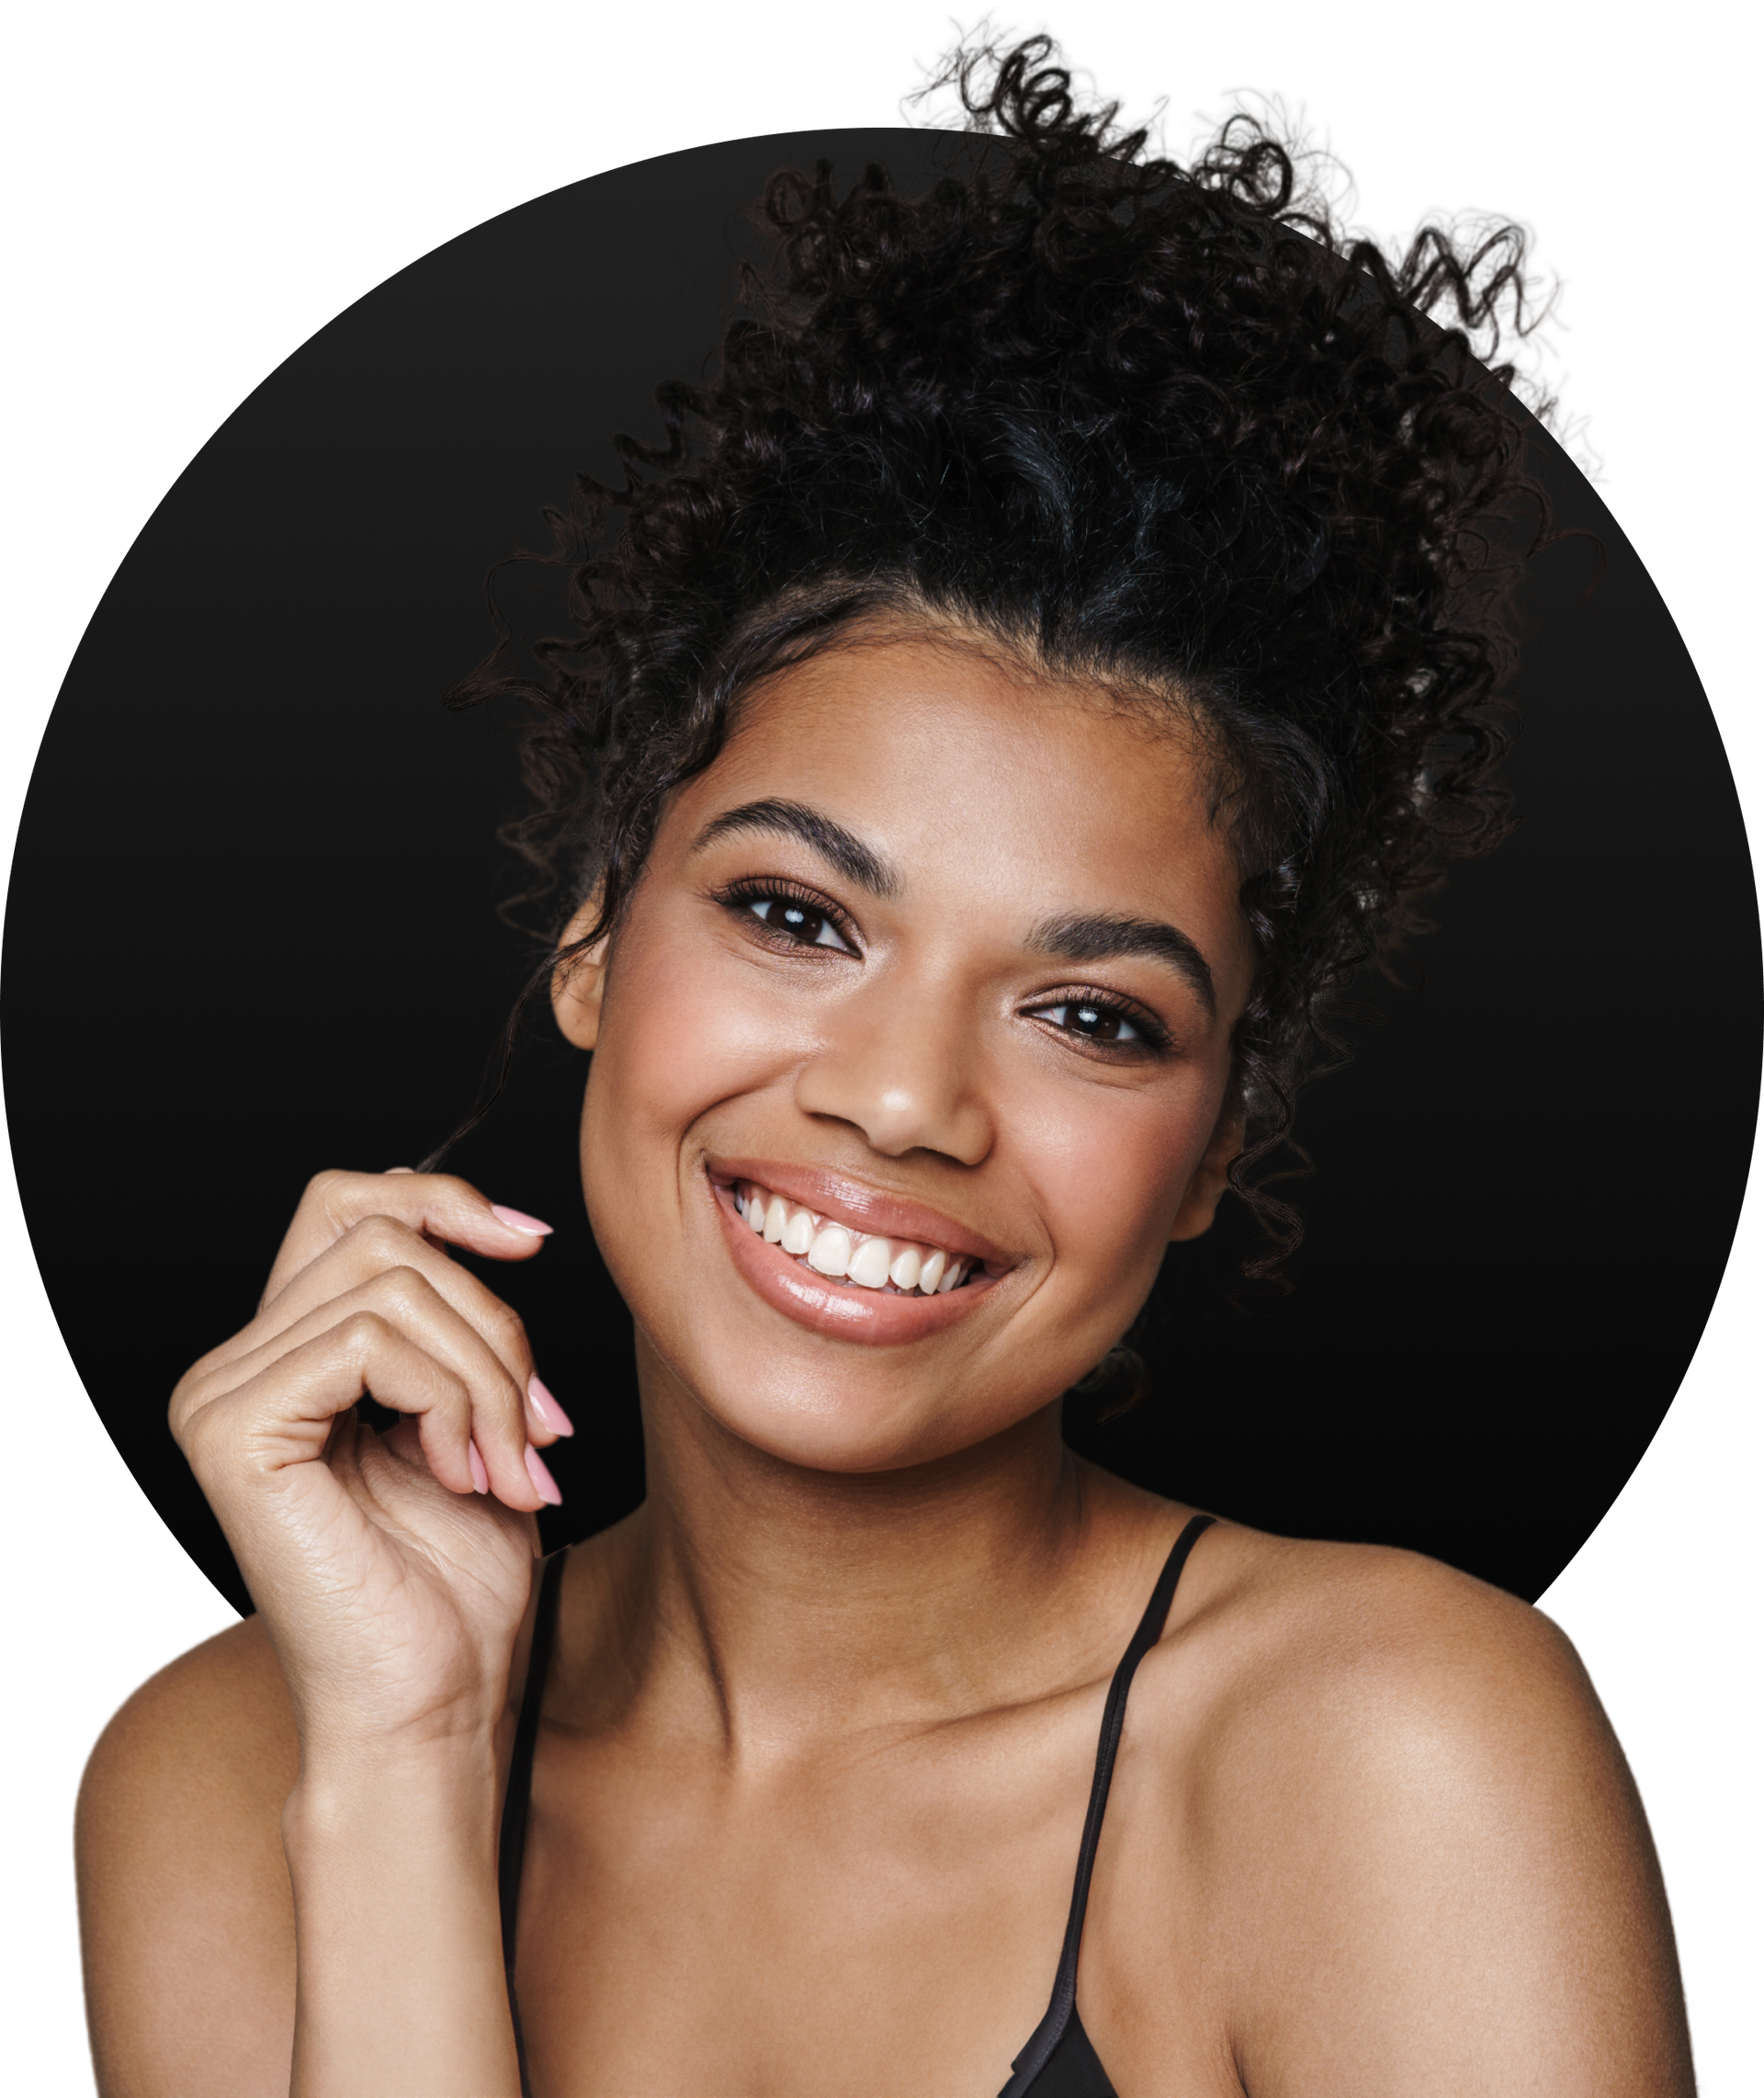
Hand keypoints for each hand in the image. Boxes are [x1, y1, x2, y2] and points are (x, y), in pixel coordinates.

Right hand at [170, 1168, 568, 1765]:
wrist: (434, 1708)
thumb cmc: (456, 1587)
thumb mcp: (475, 1418)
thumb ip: (456, 1323)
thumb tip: (501, 1224)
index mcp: (284, 1358)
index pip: (345, 1205)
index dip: (442, 1202)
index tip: (532, 1241)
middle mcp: (234, 1367)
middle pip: (384, 1241)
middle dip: (493, 1325)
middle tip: (540, 1429)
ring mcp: (221, 1397)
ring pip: (392, 1288)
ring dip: (489, 1378)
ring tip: (508, 1467)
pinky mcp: (232, 1433)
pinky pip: (368, 1343)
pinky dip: (450, 1401)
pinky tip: (460, 1475)